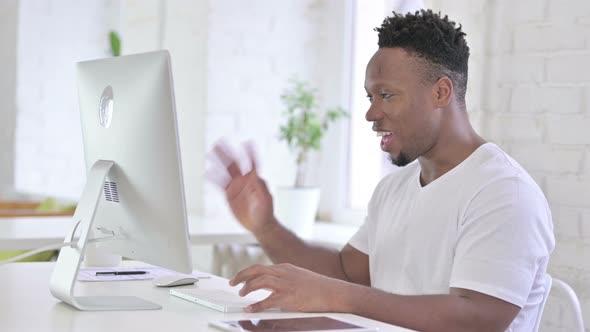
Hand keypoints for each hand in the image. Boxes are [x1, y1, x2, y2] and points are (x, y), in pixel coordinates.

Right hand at [210, 141, 275, 234]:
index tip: (247, 142)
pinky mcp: (229, 194)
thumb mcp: (265, 198)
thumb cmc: (266, 211)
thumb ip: (261, 187)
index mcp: (255, 178)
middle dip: (228, 152)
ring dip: (218, 162)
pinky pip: (220, 184)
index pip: (252, 162)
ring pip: (225, 171)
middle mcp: (244, 180)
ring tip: (211, 153)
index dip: (250, 152)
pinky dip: (213, 178)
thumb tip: (257, 175)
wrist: (260, 224)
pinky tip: (208, 172)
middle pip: (234, 163)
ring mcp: (236, 186)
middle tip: (219, 142)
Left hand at [229, 263, 344, 312]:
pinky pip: (267, 300)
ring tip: (241, 294)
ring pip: (259, 282)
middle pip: (256, 270)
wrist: (334, 292)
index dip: (247, 272)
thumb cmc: (319, 287)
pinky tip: (251, 308)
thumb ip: (286, 279)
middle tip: (232, 283)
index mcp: (285, 267)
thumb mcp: (299, 277)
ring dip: (247, 288)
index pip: (261, 267)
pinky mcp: (289, 296)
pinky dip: (257, 304)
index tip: (240, 278)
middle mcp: (283, 272)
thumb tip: (274, 289)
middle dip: (241, 276)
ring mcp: (286, 284)